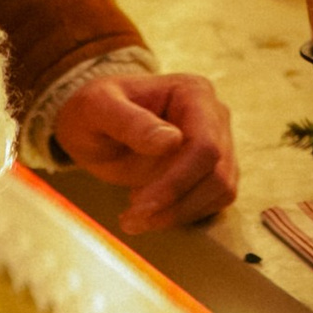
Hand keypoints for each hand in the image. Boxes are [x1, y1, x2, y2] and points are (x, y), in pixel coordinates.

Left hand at [47, 68, 237, 232]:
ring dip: (178, 213)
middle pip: (216, 172)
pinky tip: (151, 211)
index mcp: (193, 92)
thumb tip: (172, 141)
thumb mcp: (96, 108)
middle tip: (131, 220)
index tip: (138, 204)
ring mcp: (219, 143)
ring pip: (219, 191)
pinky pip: (213, 201)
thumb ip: (130, 121)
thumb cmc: (94, 110)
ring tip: (134, 217)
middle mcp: (214, 116)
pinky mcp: (213, 170)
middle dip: (174, 203)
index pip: (204, 144)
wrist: (94, 125)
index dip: (177, 180)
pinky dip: (182, 214)